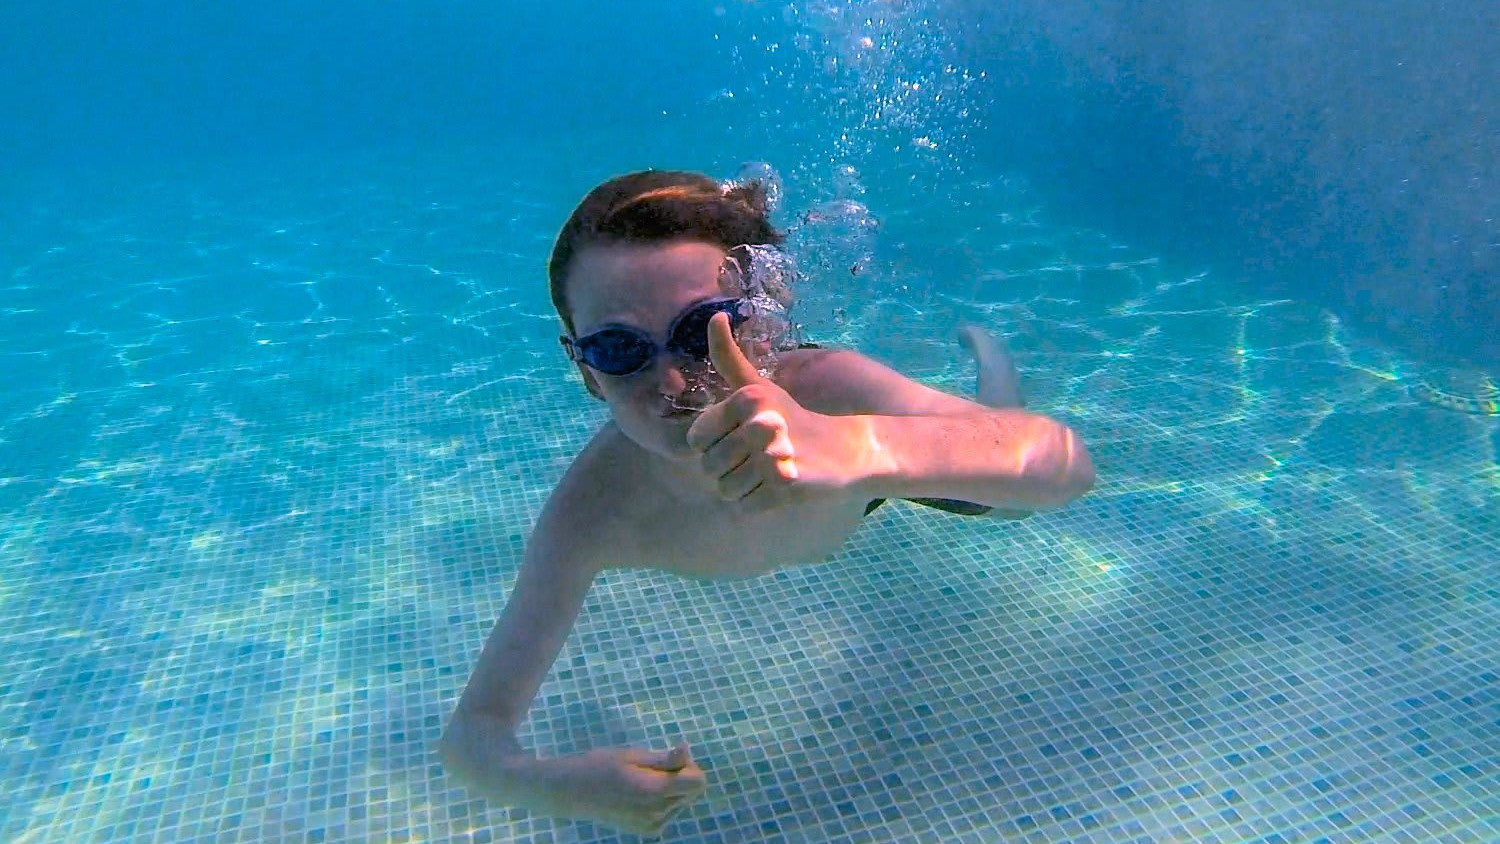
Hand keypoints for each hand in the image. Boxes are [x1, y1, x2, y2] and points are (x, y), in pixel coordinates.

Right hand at [556, 743, 707, 835]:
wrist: (573, 792)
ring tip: (642, 780)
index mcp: (655, 791)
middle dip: (681, 775)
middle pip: (692, 791)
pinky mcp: (649, 831)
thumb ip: (664, 758)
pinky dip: (663, 801)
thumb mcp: (633, 755)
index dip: (689, 765)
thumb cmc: (601, 765)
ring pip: (682, 801)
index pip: (698, 782)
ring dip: (672, 788)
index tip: (670, 756)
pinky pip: (670, 811)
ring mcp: (654, 825)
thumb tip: (687, 750)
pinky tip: (641, 794)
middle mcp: (658, 813)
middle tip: (653, 766)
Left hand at [686, 312, 885, 511]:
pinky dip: (758, 503)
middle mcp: (759, 424)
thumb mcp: (759, 386)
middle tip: (756, 459)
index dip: (711, 444)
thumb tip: (715, 316)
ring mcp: (772, 456)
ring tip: (765, 473)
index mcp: (747, 399)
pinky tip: (777, 487)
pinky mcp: (786, 485)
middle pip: (709, 467)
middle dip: (728, 469)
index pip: (696, 438)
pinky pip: (745, 506)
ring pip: (725, 490)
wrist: (846, 449)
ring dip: (743, 488)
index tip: (735, 439)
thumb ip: (729, 357)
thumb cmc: (792, 418)